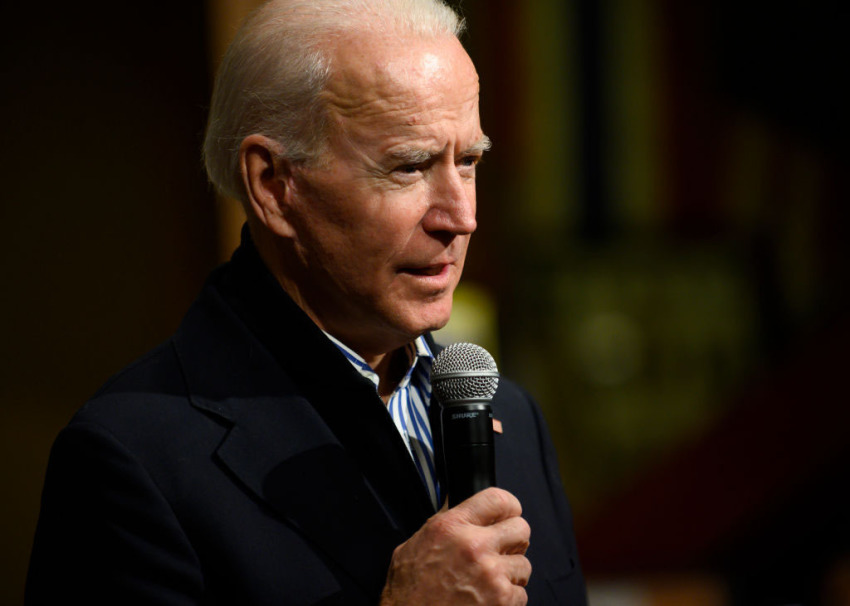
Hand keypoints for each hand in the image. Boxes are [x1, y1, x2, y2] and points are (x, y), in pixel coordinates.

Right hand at [380, 487, 530, 604]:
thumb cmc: (408, 590)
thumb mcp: (416, 544)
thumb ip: (444, 522)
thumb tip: (459, 504)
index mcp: (452, 526)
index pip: (498, 499)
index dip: (508, 506)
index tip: (508, 514)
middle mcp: (474, 546)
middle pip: (520, 528)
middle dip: (514, 540)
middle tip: (502, 550)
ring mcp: (490, 574)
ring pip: (524, 564)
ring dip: (511, 573)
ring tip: (490, 581)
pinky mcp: (501, 601)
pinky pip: (521, 594)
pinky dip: (509, 599)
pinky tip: (488, 599)